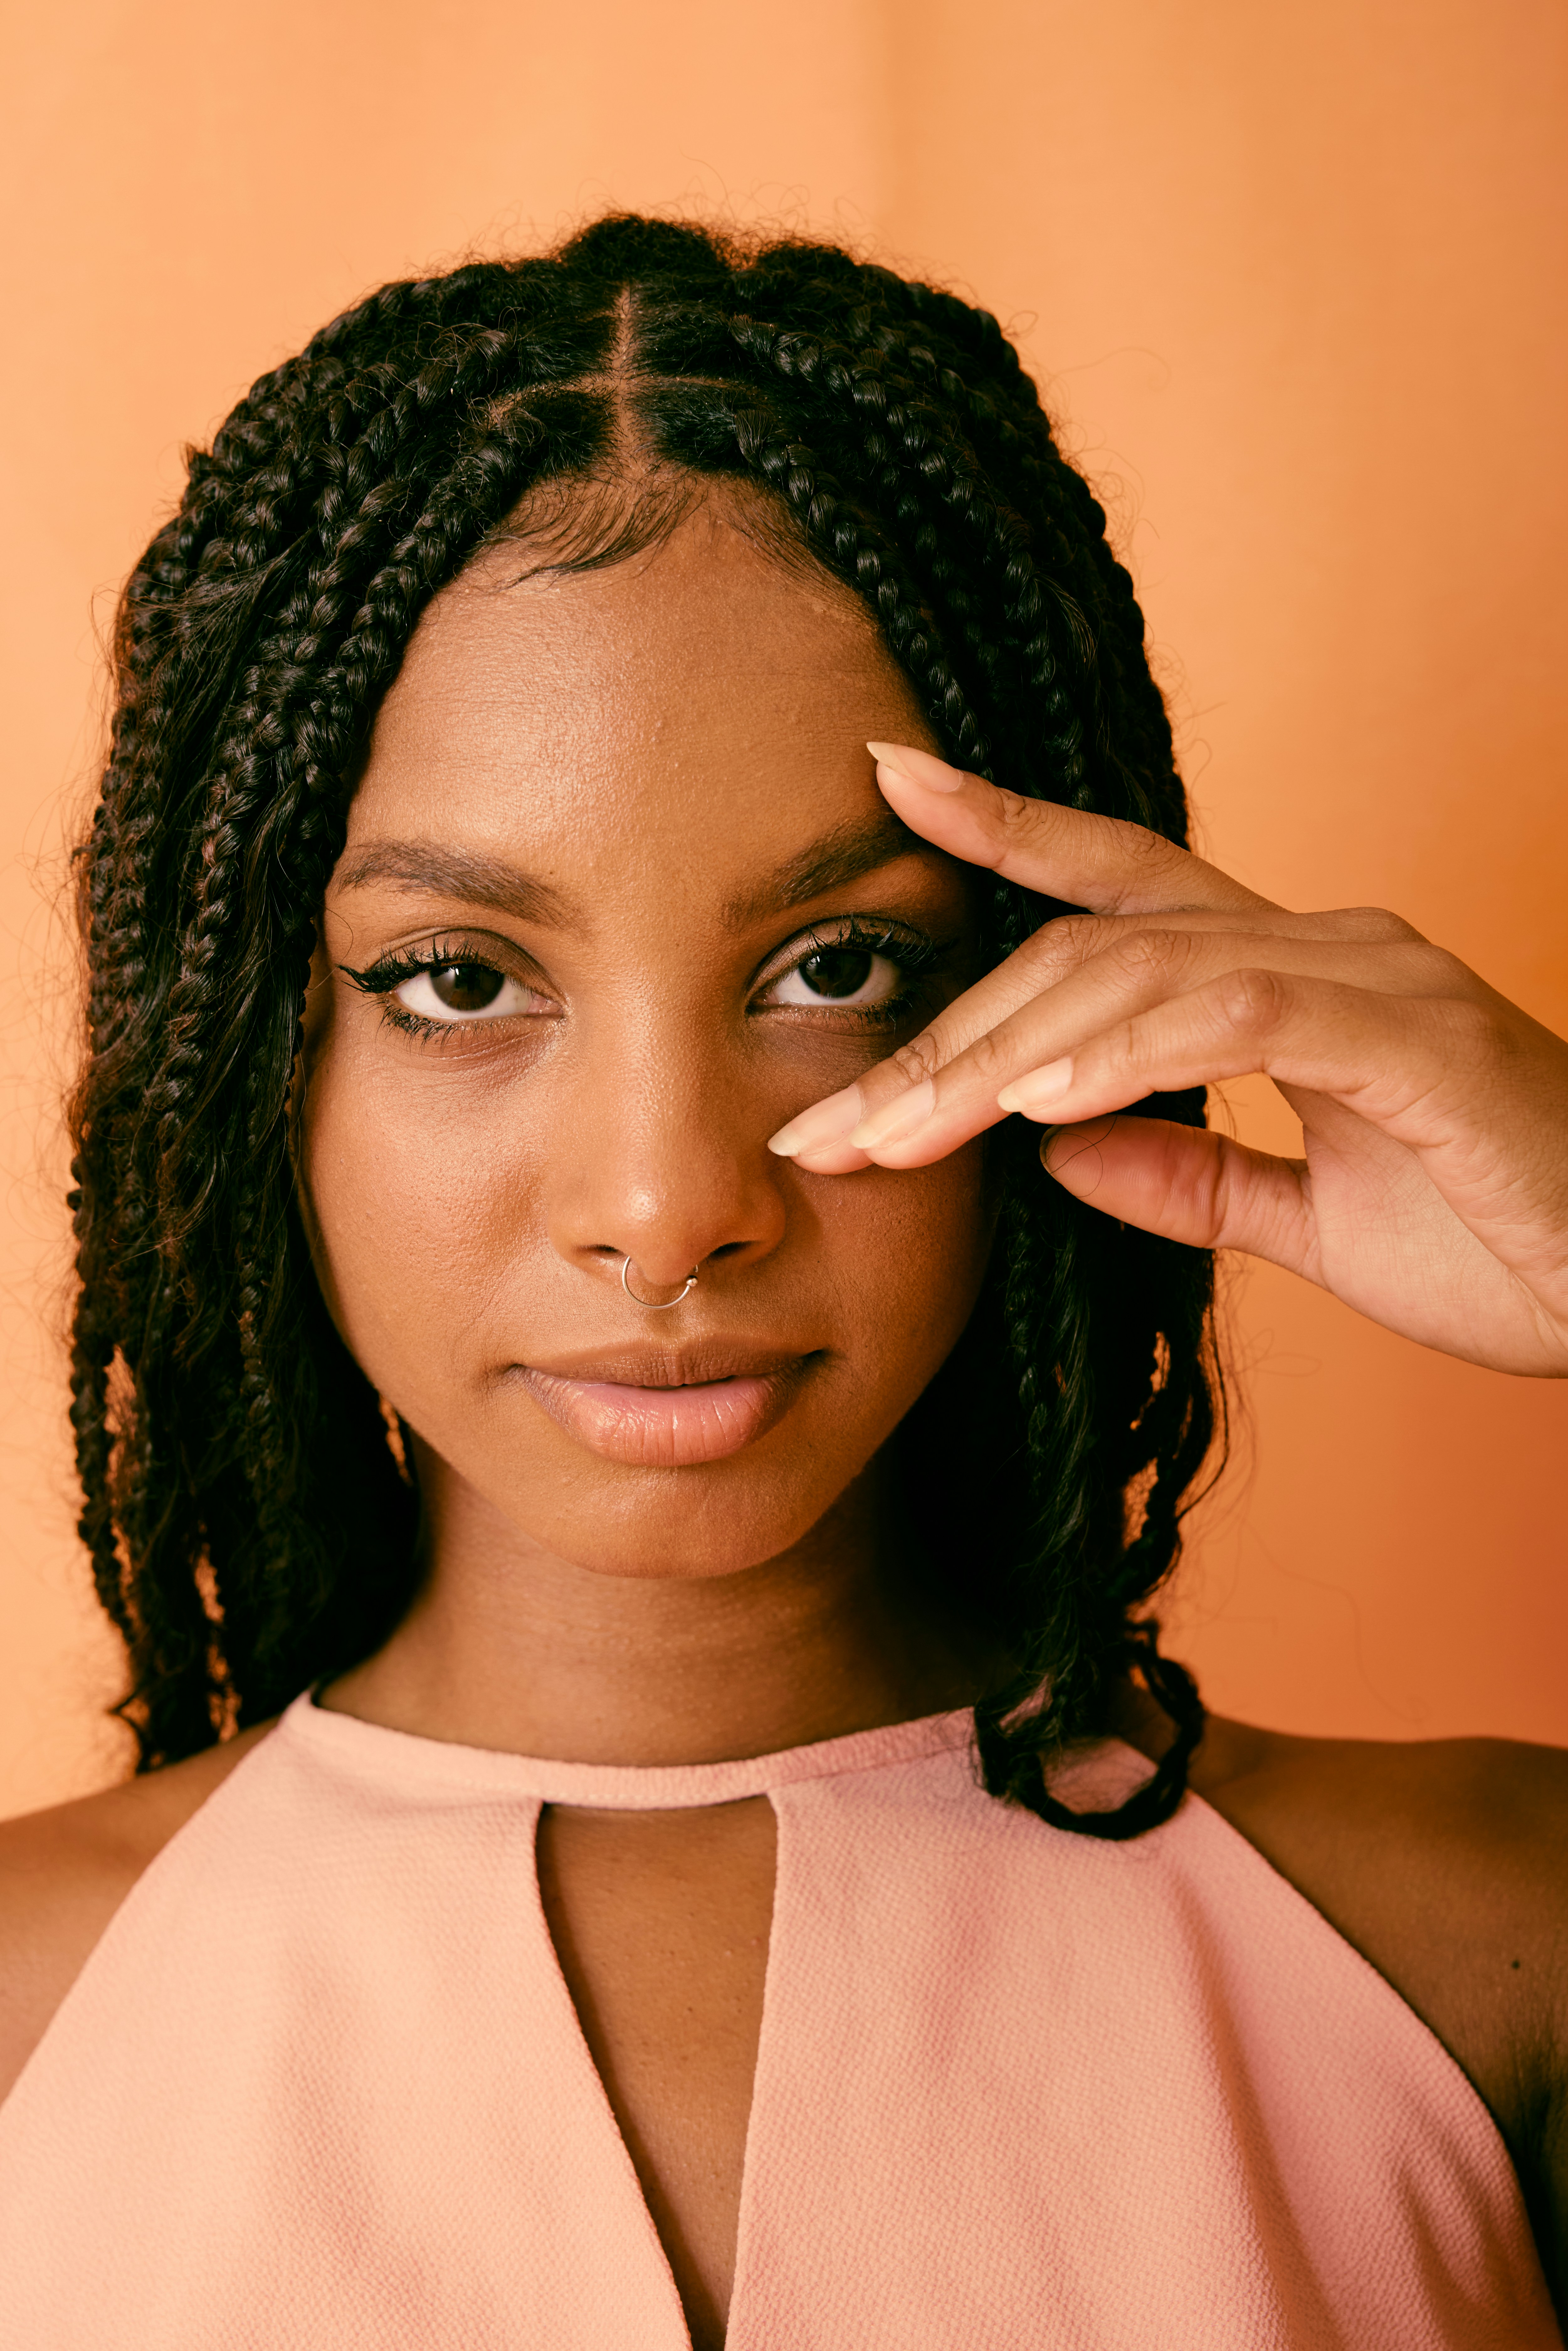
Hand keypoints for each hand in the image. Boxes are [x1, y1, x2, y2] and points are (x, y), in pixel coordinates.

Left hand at [768, 743, 1567, 1377]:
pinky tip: (1036, 1107)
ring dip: (1005, 1062)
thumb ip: (1186, 1173)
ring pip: (1140, 978)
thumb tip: (1054, 1150)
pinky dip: (1126, 1058)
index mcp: (1290, 979)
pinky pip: (1239, 1021)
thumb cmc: (1498, 1243)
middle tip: (830, 1123)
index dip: (1008, 829)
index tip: (896, 783)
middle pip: (1090, 953)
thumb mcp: (1307, 1222)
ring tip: (897, 1134)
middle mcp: (1324, 947)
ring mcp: (1372, 979)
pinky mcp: (1410, 1037)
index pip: (1123, 885)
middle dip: (950, 1039)